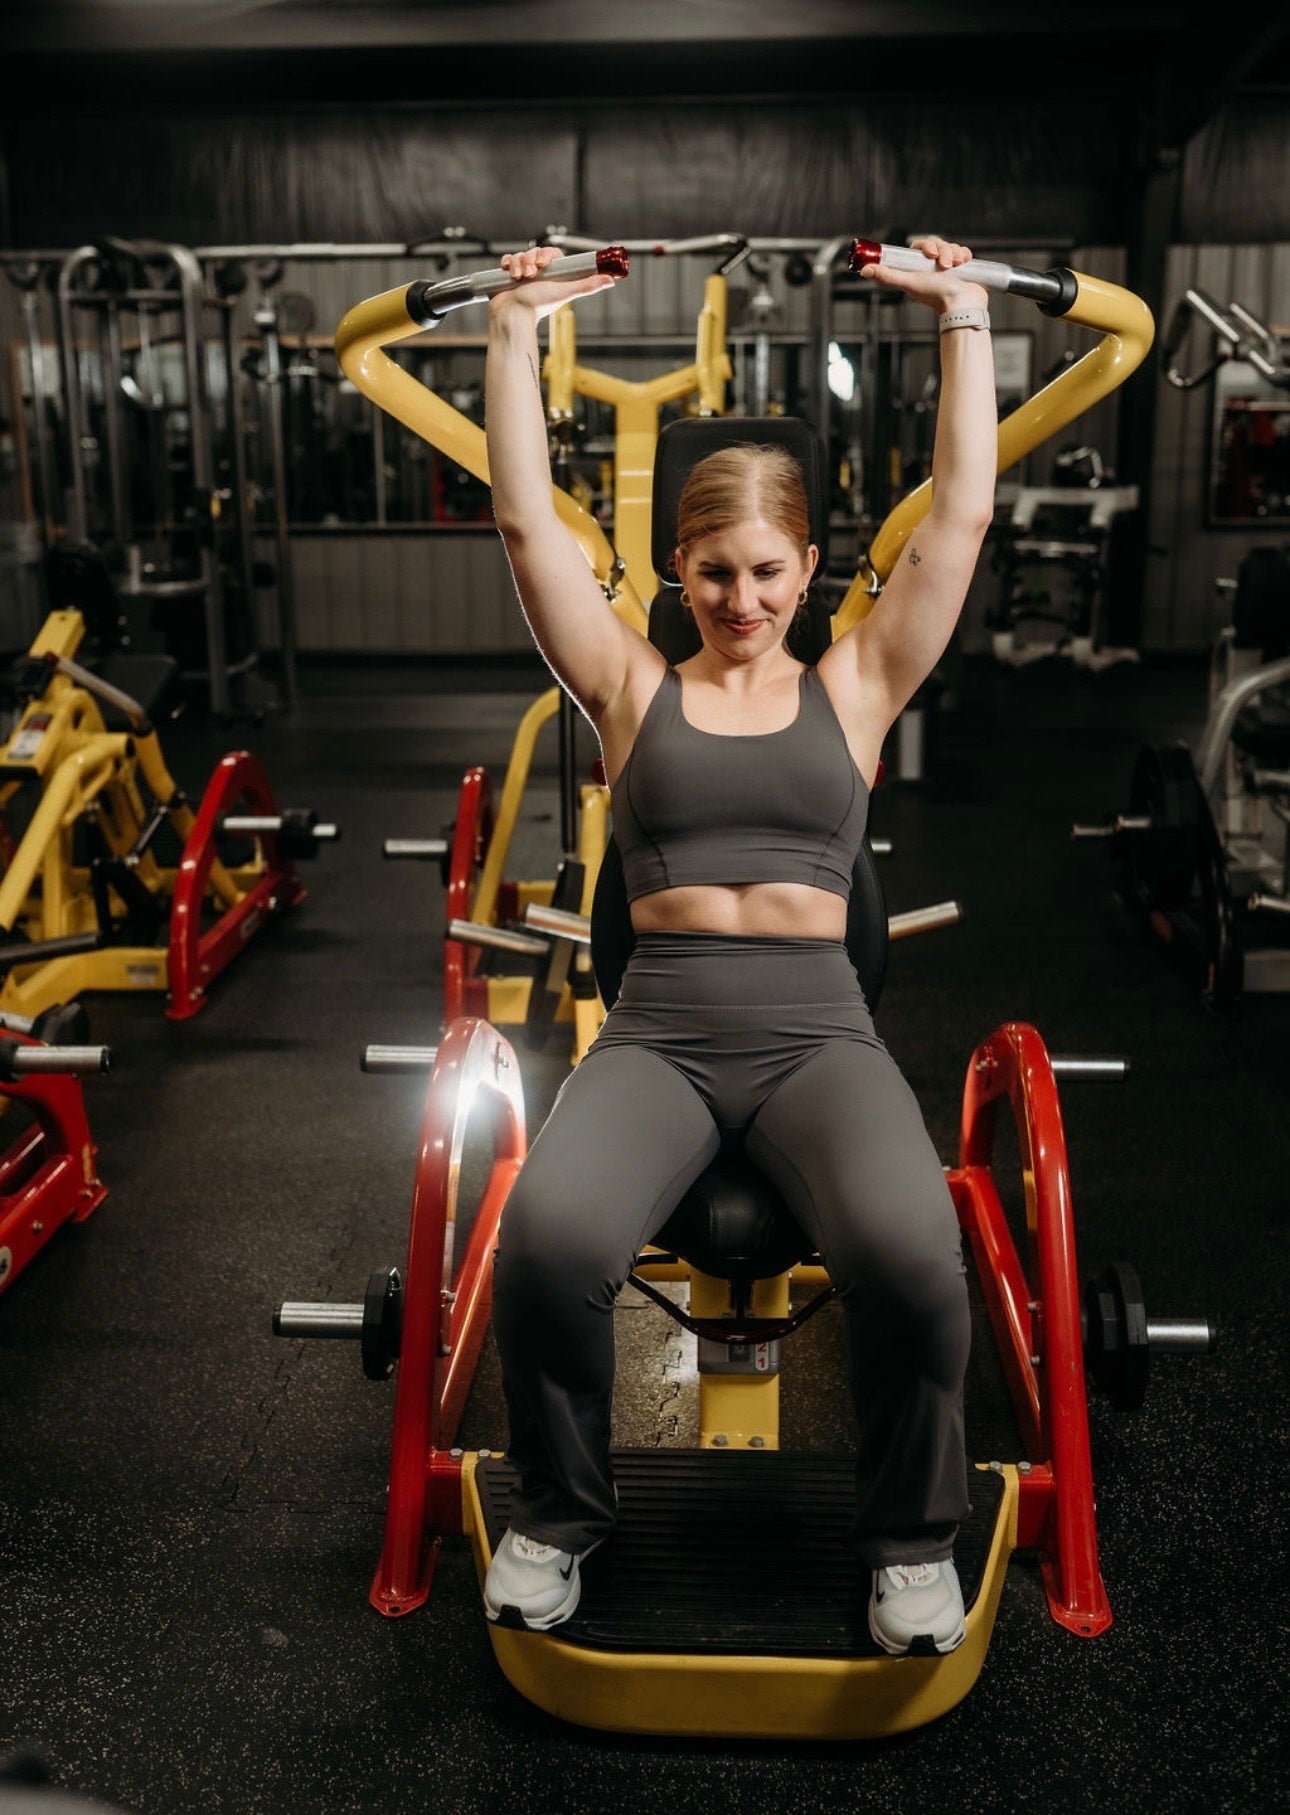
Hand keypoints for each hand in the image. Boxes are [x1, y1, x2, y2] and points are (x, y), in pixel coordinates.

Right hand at [491, 244, 621, 323]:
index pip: (552, 254)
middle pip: (535, 252)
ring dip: (519, 264)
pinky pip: (508, 259)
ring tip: (520, 279)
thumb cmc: (538, 306)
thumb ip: (587, 285)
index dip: (547, 254)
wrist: (512, 315)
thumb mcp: (565, 292)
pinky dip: (508, 264)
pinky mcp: (508, 275)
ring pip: (521, 255)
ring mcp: (523, 274)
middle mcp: (538, 274)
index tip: (544, 263)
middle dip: (531, 260)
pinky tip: (510, 275)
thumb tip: (611, 280)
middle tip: (531, 275)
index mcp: (553, 276)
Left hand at [855, 236, 988, 313]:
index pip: (920, 246)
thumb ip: (888, 276)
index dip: (927, 245)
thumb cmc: (936, 295)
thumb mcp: (909, 282)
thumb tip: (864, 270)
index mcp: (919, 268)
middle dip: (944, 250)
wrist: (963, 304)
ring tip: (955, 268)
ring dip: (954, 254)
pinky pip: (963, 251)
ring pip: (951, 246)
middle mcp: (932, 267)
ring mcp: (948, 267)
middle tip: (945, 265)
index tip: (931, 253)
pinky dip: (964, 255)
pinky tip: (963, 265)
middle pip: (938, 244)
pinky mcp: (962, 268)